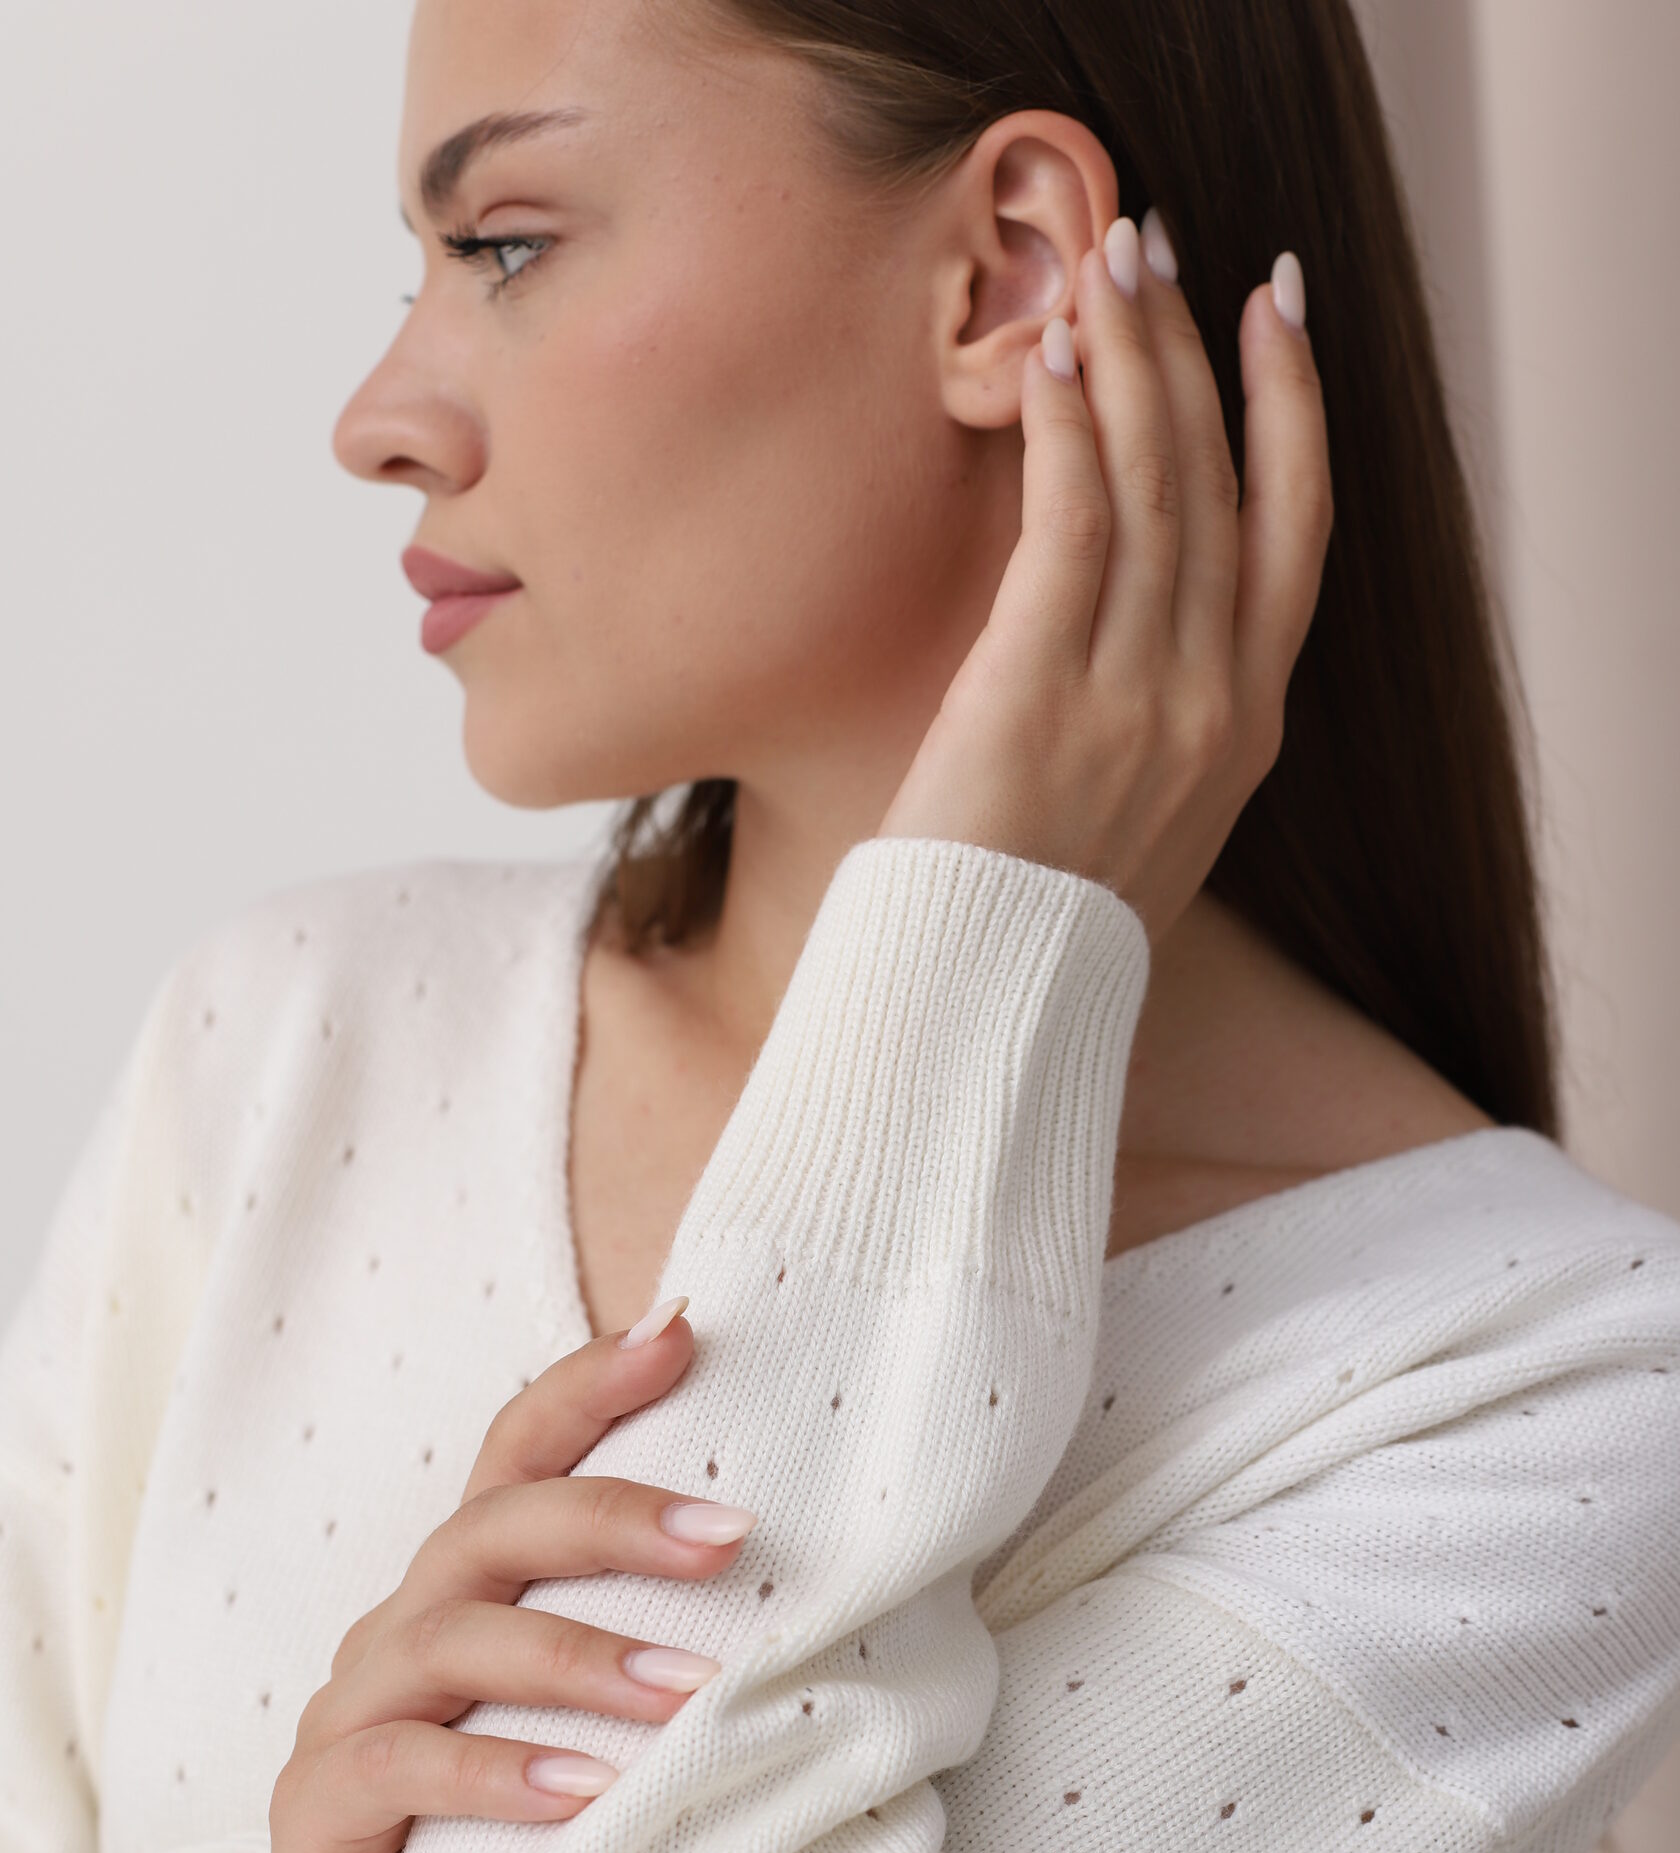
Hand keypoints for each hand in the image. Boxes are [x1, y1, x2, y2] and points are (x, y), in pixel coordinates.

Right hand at [267, 1301, 751, 1852]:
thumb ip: (675, 1660)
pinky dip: (499, 1773)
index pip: (518, 1454)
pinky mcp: (319, 1808)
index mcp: (473, 1589)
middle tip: (734, 1536)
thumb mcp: (613, 1741)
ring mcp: (352, 1711)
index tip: (682, 1329)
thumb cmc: (538, 1852)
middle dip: (615, 1518)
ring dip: (581, 1659)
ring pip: (456, 1638)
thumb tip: (857, 1609)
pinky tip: (588, 1793)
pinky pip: (402, 1766)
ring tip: (691, 1695)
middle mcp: (404, 1626)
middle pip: (496, 1527)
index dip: (588, 1385)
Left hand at [875, 214, 1333, 949]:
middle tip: (1157, 245)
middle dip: (1194, 346)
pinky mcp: (1042, 690)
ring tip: (1103, 260)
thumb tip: (1129, 655)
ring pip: (1155, 485)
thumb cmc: (1036, 928)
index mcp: (1246, 732)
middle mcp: (1211, 702)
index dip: (1294, 409)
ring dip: (1130, 358)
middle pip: (1224, 482)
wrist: (984, 1014)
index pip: (1295, 536)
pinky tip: (1049, 359)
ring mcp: (1136, 695)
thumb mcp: (1138, 830)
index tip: (1279, 309)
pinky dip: (1066, 435)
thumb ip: (1159, 733)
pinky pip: (1072, 527)